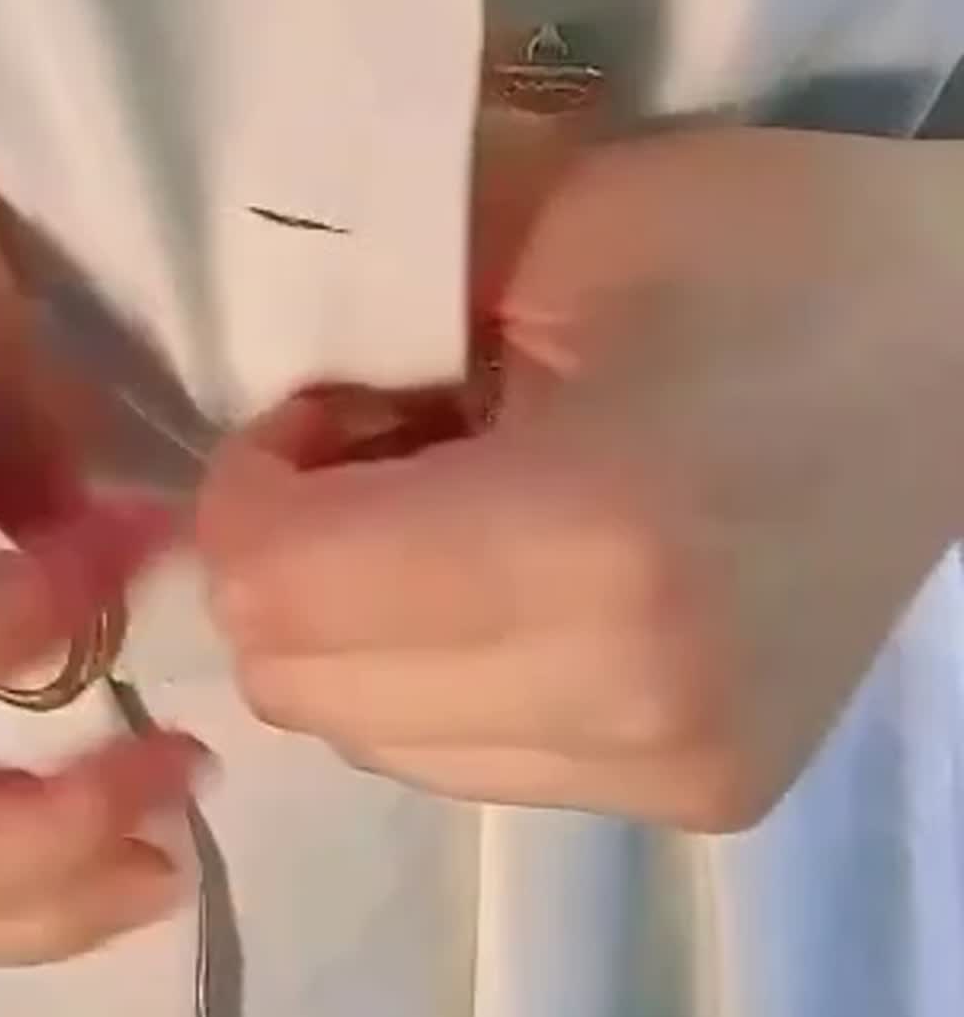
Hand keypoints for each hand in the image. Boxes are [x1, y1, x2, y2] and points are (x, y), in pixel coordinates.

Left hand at [199, 117, 963, 828]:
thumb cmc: (764, 244)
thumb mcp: (553, 219)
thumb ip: (371, 309)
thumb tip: (252, 399)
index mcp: (588, 540)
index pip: (284, 590)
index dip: (251, 485)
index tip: (324, 401)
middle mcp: (631, 701)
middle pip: (312, 694)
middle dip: (292, 561)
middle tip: (373, 444)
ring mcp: (678, 773)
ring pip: (383, 748)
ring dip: (363, 629)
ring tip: (450, 506)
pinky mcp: (707, 797)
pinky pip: (478, 763)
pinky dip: (446, 674)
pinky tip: (518, 571)